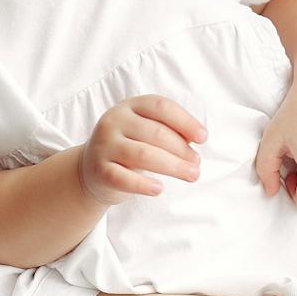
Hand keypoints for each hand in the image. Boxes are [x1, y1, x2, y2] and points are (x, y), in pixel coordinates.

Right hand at [79, 95, 206, 205]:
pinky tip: (160, 189)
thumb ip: (168, 130)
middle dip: (182, 150)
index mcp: (130, 106)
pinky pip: (124, 178)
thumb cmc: (130, 146)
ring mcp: (104, 145)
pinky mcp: (99, 170)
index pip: (161, 107)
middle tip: (197, 164)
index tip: (203, 138)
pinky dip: (143, 185)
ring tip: (192, 175)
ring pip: (143, 155)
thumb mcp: (145, 130)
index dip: (185, 121)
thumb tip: (197, 140)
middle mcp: (114, 121)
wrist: (92, 169)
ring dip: (173, 166)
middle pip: (155, 133)